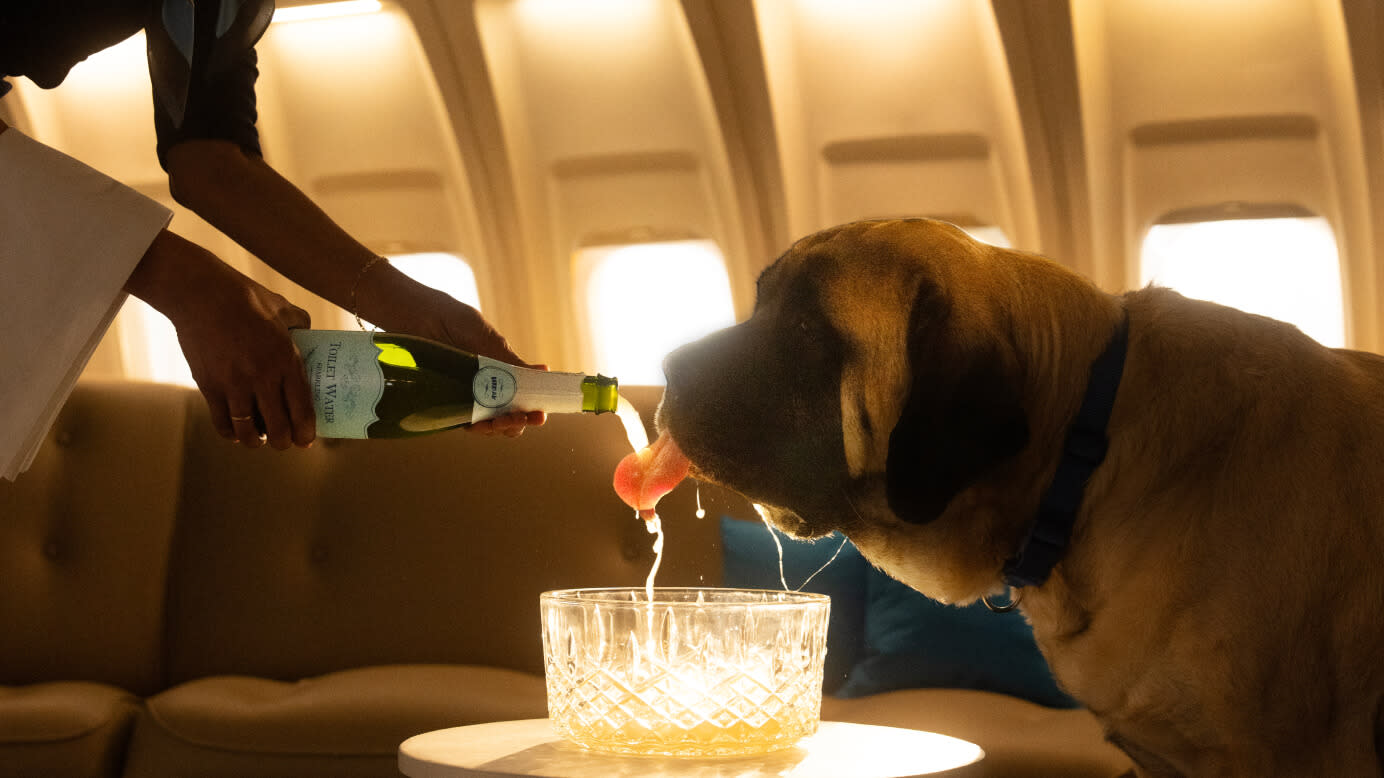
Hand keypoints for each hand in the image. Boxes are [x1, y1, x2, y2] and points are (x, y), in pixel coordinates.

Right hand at [176, 278, 314, 448]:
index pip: (301, 408)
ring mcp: (234, 384)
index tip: (307, 440)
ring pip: (248, 431)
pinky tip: (235, 432)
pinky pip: (222, 422)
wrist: (200, 293)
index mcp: (285, 360)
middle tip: (285, 442)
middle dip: (284, 442)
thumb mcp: (281, 307)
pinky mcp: (209, 386)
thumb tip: (309, 333)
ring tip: (259, 440)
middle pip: (278, 427)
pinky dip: (230, 432)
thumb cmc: (245, 297)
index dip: (306, 431)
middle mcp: (262, 377)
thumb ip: (299, 323)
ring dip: (256, 441)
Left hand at [407, 292, 545, 437]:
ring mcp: (462, 396)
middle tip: (524, 418)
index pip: (521, 398)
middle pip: (506, 415)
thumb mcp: (483, 337)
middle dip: (517, 422)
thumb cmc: (450, 318)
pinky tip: (479, 425)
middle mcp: (482, 387)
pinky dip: (474, 426)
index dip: (532, 409)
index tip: (541, 414)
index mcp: (499, 371)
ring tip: (504, 422)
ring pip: (487, 423)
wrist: (411, 313)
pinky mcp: (440, 402)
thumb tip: (543, 372)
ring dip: (498, 427)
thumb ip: (507, 360)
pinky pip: (461, 421)